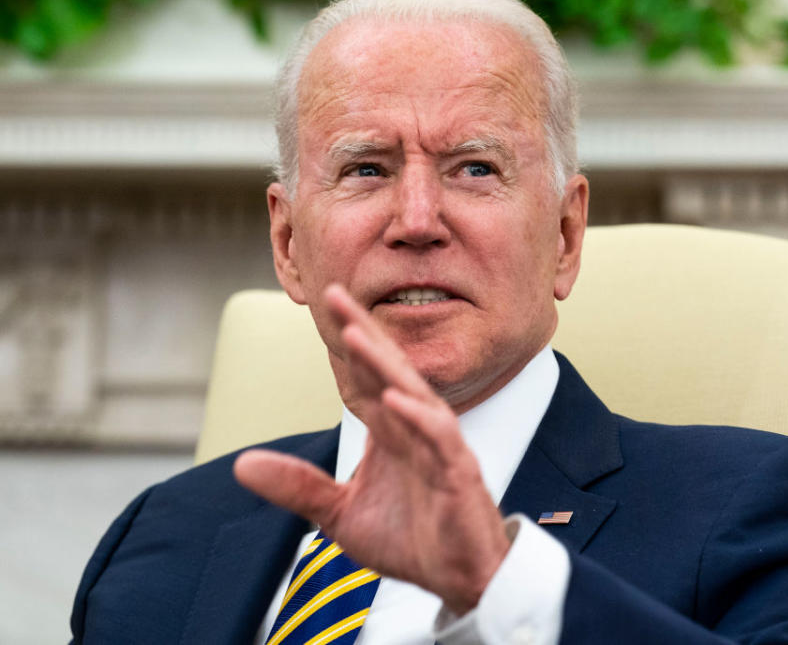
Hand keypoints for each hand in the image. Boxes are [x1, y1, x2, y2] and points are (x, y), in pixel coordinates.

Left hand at [234, 284, 509, 614]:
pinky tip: (395, 399)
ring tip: (355, 335)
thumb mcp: (338, 514)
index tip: (324, 306)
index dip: (344, 344)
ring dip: (384, 364)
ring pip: (412, 393)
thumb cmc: (410, 540)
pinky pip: (440, 438)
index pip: (364, 377)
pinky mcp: (458, 473)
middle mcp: (414, 430)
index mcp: (390, 433)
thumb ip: (297, 487)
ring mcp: (439, 448)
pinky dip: (418, 417)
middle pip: (386, 370)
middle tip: (335, 295)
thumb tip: (242, 465)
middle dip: (361, 332)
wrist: (457, 578)